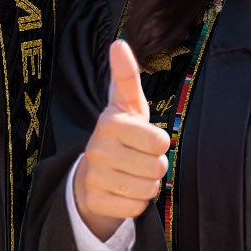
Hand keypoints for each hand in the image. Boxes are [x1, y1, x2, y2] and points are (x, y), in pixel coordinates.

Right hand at [72, 40, 168, 240]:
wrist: (90, 175)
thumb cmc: (120, 135)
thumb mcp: (126, 105)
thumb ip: (126, 76)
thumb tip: (118, 43)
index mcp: (110, 123)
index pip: (160, 141)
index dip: (159, 143)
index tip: (144, 138)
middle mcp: (98, 149)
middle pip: (157, 167)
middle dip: (155, 166)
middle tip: (138, 159)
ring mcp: (94, 177)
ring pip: (148, 188)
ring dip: (146, 184)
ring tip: (131, 174)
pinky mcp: (95, 201)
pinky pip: (136, 207)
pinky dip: (135, 202)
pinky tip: (122, 191)